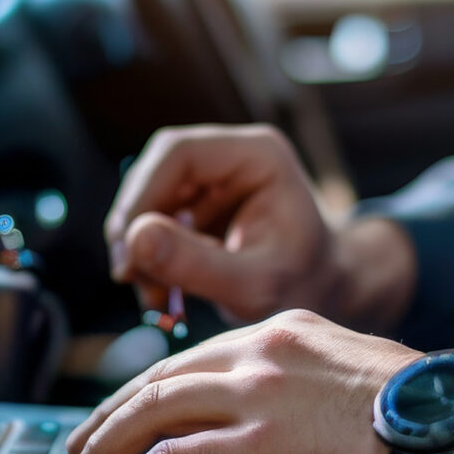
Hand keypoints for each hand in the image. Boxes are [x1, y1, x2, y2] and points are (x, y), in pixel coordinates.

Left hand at [65, 309, 421, 453]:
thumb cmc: (423, 411)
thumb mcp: (354, 369)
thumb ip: (303, 380)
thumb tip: (276, 417)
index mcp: (284, 329)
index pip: (193, 358)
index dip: (146, 389)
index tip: (122, 413)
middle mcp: (261, 351)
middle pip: (158, 381)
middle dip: (110, 416)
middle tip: (80, 447)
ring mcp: (256, 395)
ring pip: (152, 415)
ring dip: (107, 450)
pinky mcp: (257, 444)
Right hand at [106, 124, 415, 331]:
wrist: (326, 296)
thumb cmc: (305, 286)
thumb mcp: (254, 284)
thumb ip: (197, 264)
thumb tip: (134, 240)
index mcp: (257, 155)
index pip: (178, 153)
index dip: (142, 196)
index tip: (128, 250)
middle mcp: (231, 157)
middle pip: (156, 175)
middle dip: (136, 229)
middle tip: (130, 280)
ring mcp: (213, 180)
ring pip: (150, 202)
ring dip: (140, 251)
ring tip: (153, 301)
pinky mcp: (199, 208)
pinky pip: (157, 225)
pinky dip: (150, 262)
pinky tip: (161, 298)